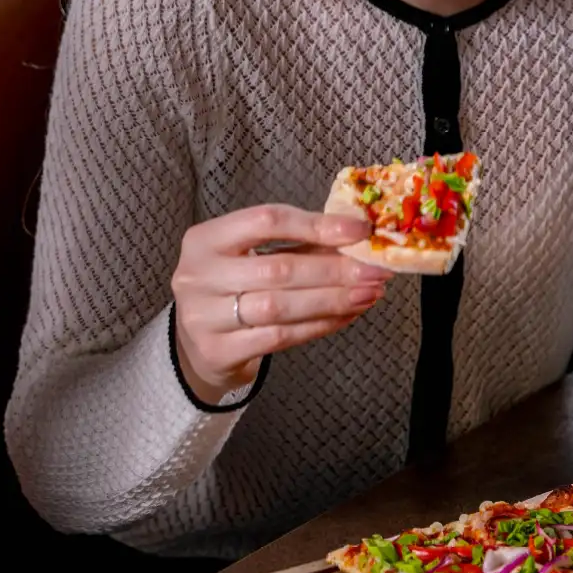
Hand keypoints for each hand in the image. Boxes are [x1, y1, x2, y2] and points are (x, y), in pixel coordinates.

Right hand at [172, 204, 391, 403]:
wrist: (200, 344)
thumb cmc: (235, 289)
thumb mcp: (253, 257)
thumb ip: (299, 245)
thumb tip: (357, 238)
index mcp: (205, 239)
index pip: (265, 221)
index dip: (316, 225)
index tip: (358, 231)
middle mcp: (197, 275)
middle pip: (278, 268)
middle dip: (334, 270)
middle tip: (375, 271)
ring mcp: (203, 316)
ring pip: (280, 307)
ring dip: (333, 300)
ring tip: (369, 294)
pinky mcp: (217, 351)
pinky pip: (280, 337)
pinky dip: (320, 325)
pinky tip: (346, 316)